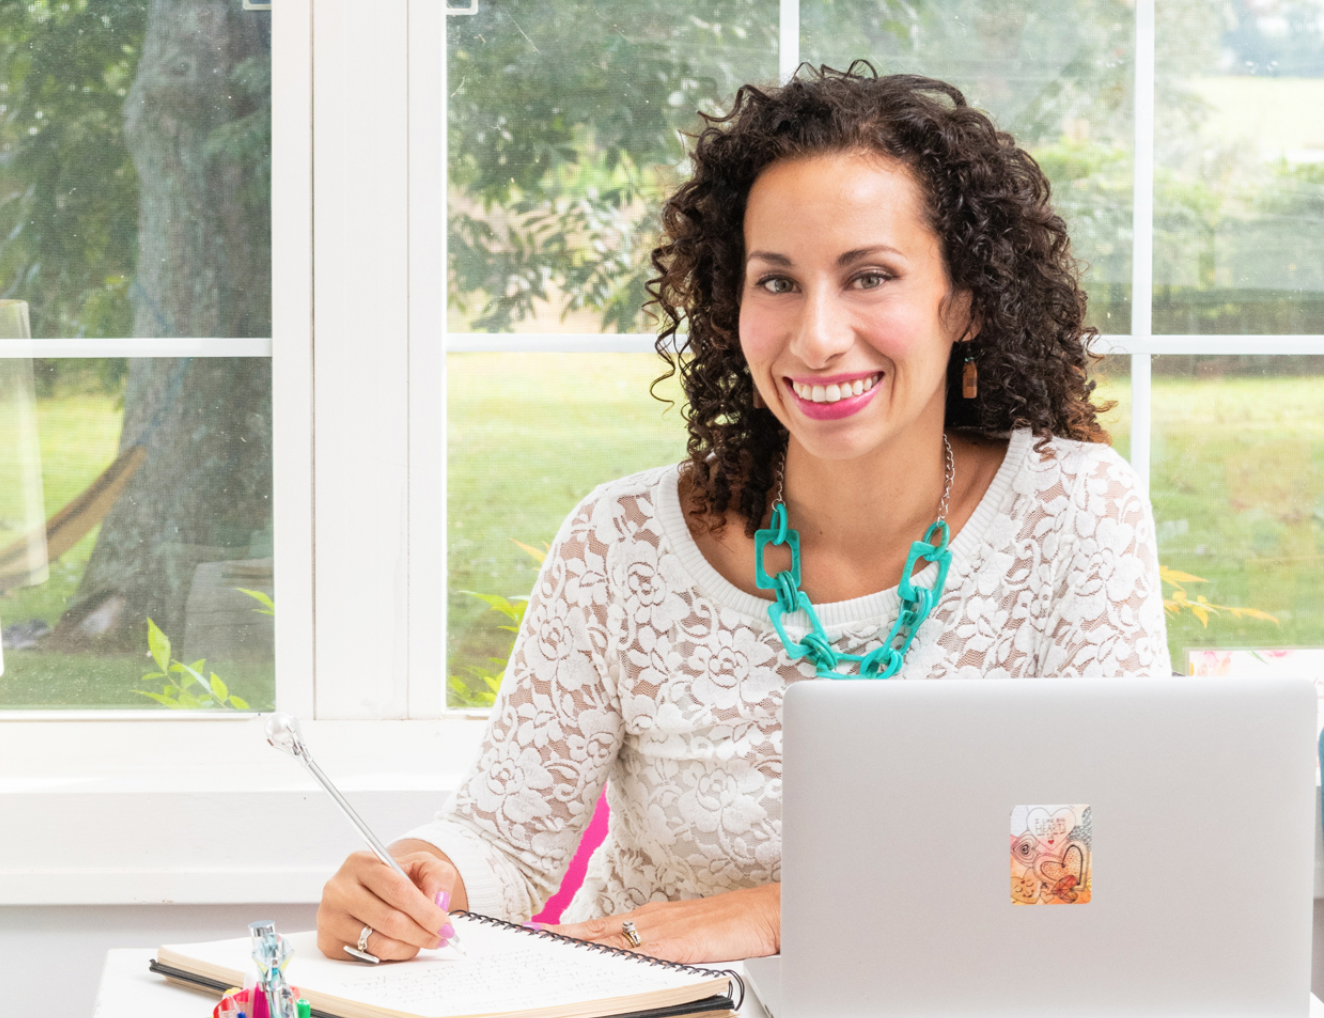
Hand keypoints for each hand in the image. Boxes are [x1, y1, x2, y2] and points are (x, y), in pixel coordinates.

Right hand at [317, 846, 461, 961]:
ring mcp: (330, 916)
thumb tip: (437, 901)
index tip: (445, 926)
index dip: (426, 912)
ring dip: (409, 947)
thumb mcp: (422, 864)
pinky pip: (368, 957)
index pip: (398, 890)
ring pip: (379, 943)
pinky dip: (392, 955)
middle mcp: (339, 888)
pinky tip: (400, 944)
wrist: (373, 890)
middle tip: (440, 938)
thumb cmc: (398, 878)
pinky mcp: (328, 941)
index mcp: (361, 862)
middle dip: (422, 933)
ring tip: (421, 940)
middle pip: (390, 920)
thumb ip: (437, 874)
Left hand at [549, 883, 779, 964]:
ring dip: (575, 940)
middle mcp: (652, 920)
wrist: (769, 912)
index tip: (542, 933)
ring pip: (608, 936)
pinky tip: (590, 957)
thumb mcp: (694, 938)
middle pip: (596, 929)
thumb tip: (651, 961)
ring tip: (543, 943)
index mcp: (654, 919)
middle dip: (562, 934)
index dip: (572, 931)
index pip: (603, 926)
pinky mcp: (675, 944)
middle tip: (530, 937)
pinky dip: (609, 952)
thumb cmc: (738, 925)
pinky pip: (635, 951)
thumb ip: (668, 949)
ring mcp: (662, 930)